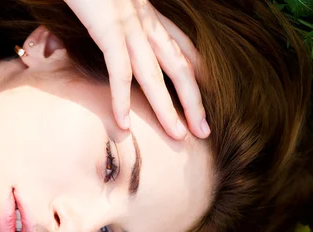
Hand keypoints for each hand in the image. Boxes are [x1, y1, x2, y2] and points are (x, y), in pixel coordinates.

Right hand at [63, 0, 209, 139]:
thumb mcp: (109, 4)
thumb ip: (114, 23)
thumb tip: (111, 42)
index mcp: (147, 16)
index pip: (179, 50)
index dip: (193, 78)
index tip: (201, 102)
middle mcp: (145, 21)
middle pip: (178, 67)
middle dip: (193, 102)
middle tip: (203, 131)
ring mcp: (130, 25)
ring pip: (155, 74)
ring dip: (168, 109)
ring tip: (179, 137)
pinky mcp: (109, 28)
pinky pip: (119, 70)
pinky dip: (122, 99)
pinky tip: (124, 124)